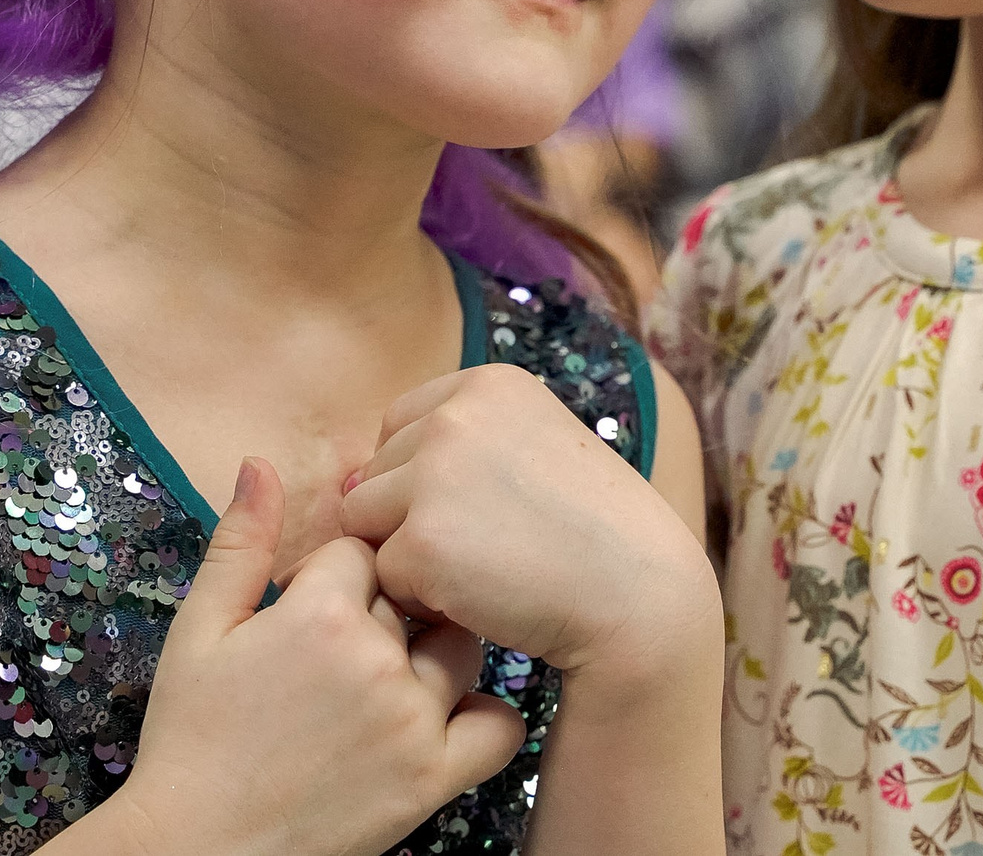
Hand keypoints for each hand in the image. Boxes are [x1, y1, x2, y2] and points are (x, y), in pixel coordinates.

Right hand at [97, 458, 524, 855]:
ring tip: (391, 675)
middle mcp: (376, 660)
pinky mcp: (433, 778)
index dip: (343, 572)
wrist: (202, 852)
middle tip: (349, 644)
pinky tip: (448, 714)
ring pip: (462, 645)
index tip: (320, 599)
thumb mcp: (199, 632)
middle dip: (390, 607)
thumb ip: (239, 543)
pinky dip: (486, 715)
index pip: (366, 549)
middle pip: (416, 592)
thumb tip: (261, 461)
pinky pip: (500, 727)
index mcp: (317, 612)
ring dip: (437, 650)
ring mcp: (412, 720)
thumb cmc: (192, 741)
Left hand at [338, 366, 719, 683]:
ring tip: (480, 569)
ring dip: (408, 556)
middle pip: (375, 475)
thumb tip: (346, 481)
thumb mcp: (531, 449)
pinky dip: (423, 598)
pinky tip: (482, 597)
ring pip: (366, 524)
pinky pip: (384, 576)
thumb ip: (450, 448)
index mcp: (487, 383)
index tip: (485, 508)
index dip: (426, 479)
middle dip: (412, 519)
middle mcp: (456, 417)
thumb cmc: (587, 534)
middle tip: (490, 547)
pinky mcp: (422, 542)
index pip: (400, 425)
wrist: (637, 596)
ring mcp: (435, 477)